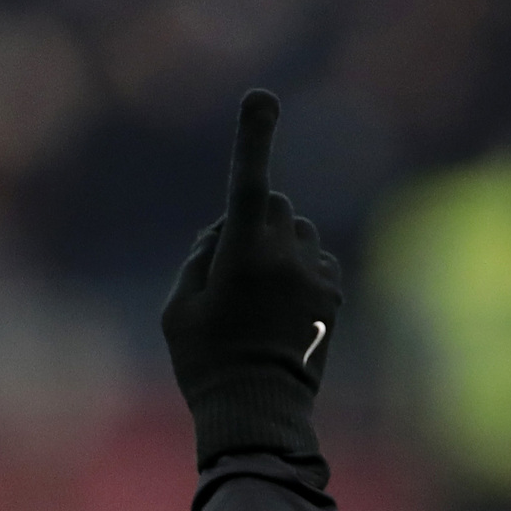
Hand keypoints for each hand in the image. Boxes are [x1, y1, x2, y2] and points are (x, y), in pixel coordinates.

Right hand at [159, 91, 344, 464]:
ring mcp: (314, 274)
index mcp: (242, 257)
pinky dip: (297, 270)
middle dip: (252, 219)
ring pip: (295, 230)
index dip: (254, 137)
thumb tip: (224, 228)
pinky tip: (280, 311)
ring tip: (255, 301)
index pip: (248, 184)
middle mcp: (285, 257)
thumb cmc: (205, 363)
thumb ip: (200, 257)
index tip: (261, 98)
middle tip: (228, 269)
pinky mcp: (333, 292)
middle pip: (272, 203)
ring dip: (275, 247)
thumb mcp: (176, 310)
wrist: (258, 412)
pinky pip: (314, 258)